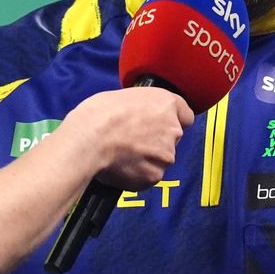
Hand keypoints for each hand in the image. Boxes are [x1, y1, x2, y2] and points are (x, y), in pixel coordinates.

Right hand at [62, 86, 193, 188]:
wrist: (88, 141)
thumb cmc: (99, 114)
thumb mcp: (125, 97)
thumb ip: (142, 108)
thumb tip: (138, 116)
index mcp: (167, 104)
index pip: (186, 115)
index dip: (172, 120)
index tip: (159, 124)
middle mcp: (173, 130)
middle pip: (172, 139)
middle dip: (156, 141)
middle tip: (131, 140)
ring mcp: (166, 156)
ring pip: (160, 159)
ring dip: (147, 159)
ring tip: (122, 155)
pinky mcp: (155, 176)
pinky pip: (148, 176)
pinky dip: (137, 174)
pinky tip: (120, 167)